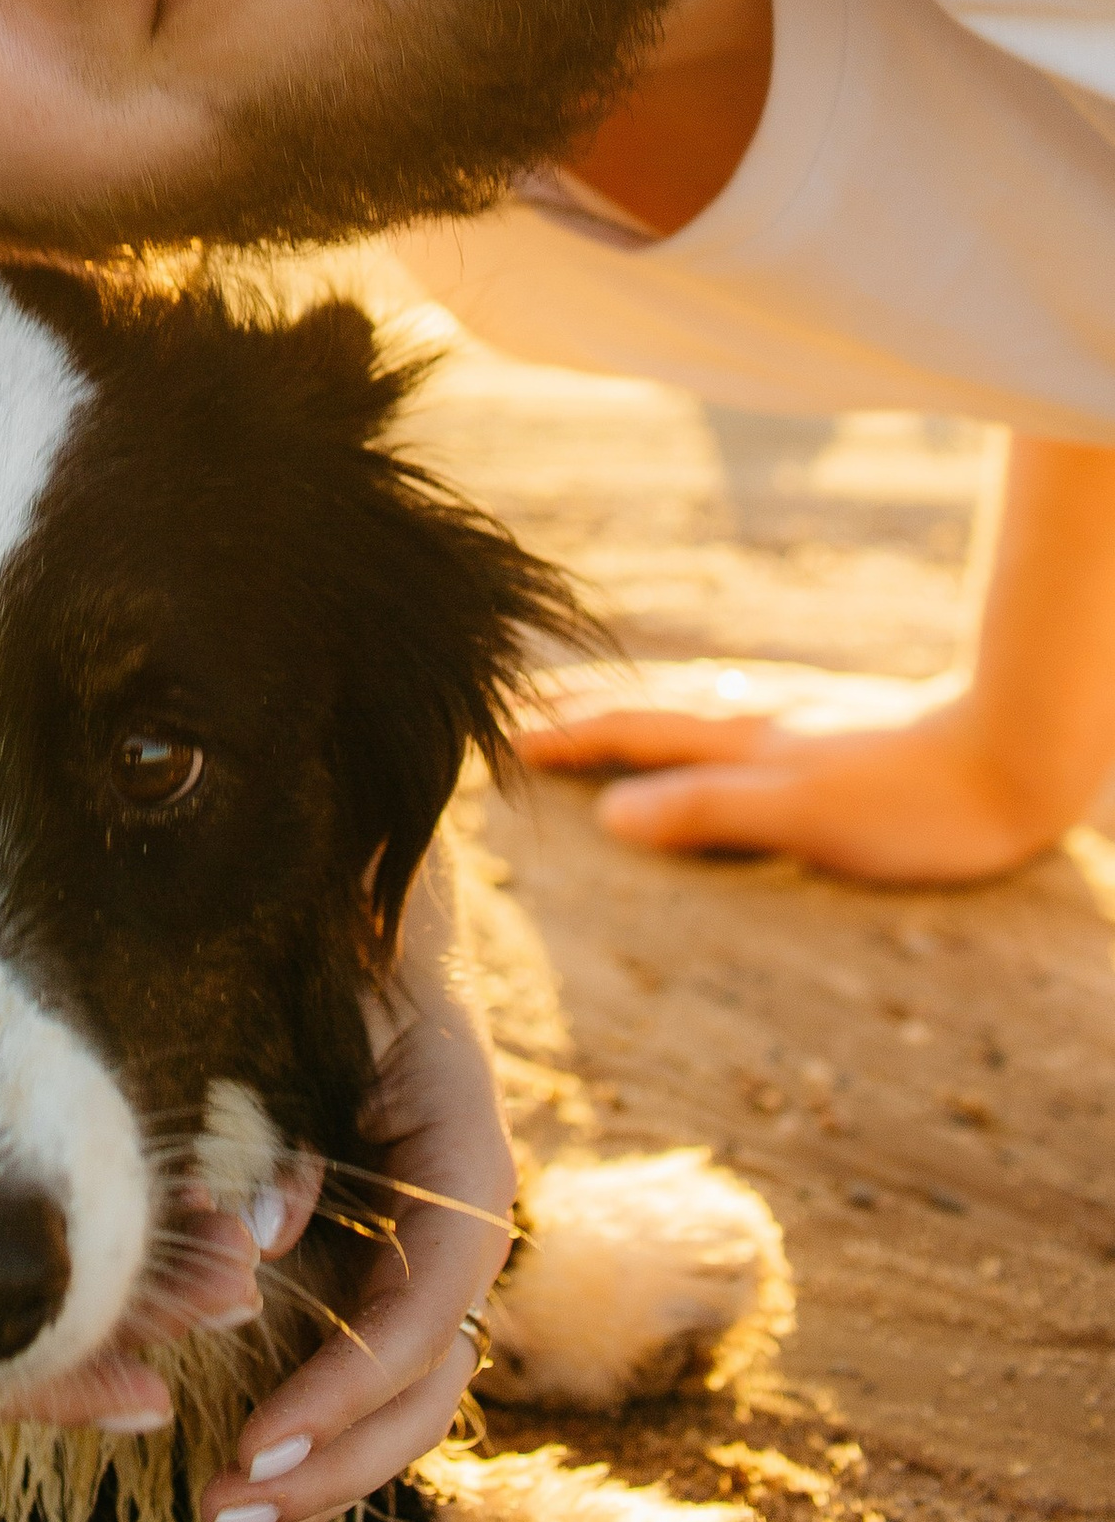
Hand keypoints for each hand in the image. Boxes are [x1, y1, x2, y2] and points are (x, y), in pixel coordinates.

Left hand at [198, 921, 514, 1521]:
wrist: (362, 922)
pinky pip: (373, 1384)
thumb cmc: (325, 962)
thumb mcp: (306, 1028)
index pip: (425, 1311)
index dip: (348, 1383)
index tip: (260, 1436)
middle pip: (426, 1387)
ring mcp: (434, 1263)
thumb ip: (288, 1131)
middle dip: (330, 1466)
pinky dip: (318, 1444)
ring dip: (322, 1483)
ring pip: (407, 1407)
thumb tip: (261, 1237)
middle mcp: (464, 1233)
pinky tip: (255, 1495)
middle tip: (224, 1517)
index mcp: (465, 1169)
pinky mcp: (390, 1279)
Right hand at [519, 659, 1071, 881]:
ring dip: (639, 708)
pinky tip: (720, 723)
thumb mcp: (800, 816)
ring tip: (604, 709)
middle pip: (654, 705)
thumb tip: (609, 816)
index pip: (633, 731)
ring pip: (696, 704)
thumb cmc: (916, 802)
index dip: (567, 736)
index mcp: (742, 738)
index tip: (505, 739)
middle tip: (526, 707)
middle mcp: (761, 718)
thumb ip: (706, 811)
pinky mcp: (838, 729)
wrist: (1015, 754)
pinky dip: (697, 714)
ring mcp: (800, 718)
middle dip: (587, 707)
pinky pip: (738, 714)